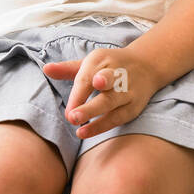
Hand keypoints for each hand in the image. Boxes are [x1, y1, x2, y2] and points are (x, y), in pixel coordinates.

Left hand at [43, 47, 161, 138]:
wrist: (147, 65)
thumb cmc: (110, 66)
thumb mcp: (90, 63)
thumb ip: (67, 69)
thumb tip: (46, 69)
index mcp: (101, 60)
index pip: (87, 78)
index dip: (77, 96)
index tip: (67, 111)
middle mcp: (116, 74)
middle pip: (103, 89)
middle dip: (89, 102)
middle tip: (73, 117)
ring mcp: (127, 90)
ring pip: (112, 102)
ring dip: (95, 114)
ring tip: (79, 127)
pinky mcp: (134, 105)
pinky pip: (118, 116)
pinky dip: (102, 125)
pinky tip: (86, 132)